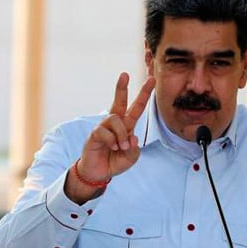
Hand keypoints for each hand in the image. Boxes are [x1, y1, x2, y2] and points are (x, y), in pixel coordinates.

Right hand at [65, 72, 154, 203]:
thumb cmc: (115, 161)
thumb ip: (135, 149)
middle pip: (120, 101)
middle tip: (124, 74)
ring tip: (121, 147)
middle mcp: (115, 123)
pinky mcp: (95, 133)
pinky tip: (112, 148)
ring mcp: (104, 127)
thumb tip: (132, 137)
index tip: (151, 79)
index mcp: (127, 126)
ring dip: (122, 134)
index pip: (137, 107)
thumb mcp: (131, 158)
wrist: (98, 173)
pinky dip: (112, 141)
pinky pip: (105, 132)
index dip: (144, 94)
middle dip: (122, 87)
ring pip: (115, 119)